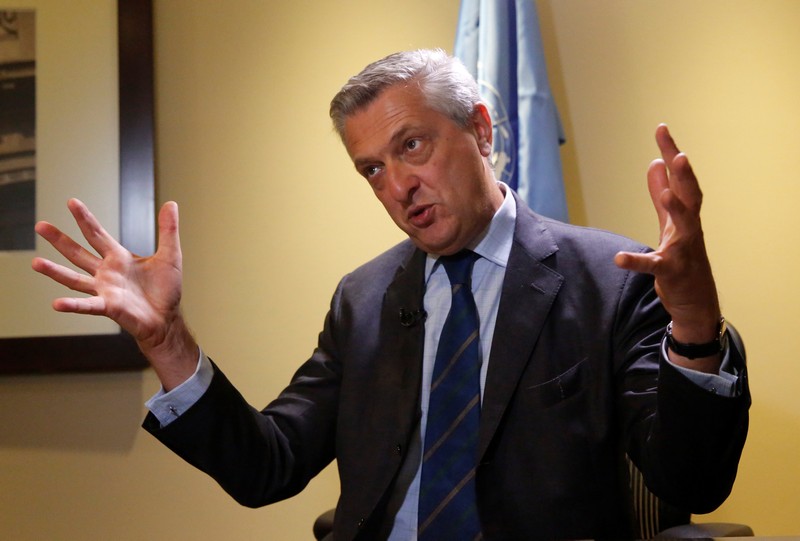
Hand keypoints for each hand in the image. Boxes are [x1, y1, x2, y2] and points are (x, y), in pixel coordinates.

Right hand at [32, 199, 197, 388]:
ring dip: (55, 272)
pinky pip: (87, 305)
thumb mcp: (170, 255)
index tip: (71, 202)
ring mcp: (104, 290)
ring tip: (36, 263)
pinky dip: (72, 305)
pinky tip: (57, 303)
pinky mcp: (108, 307)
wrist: (167, 319)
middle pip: (78, 253)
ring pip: (74, 279)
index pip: (97, 234)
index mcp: (119, 258)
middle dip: (59, 240)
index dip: (85, 219)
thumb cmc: (166, 290)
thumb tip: (171, 203)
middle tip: (40, 225)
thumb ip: (168, 230)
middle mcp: (106, 273)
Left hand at [614, 125, 720, 369]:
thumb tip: (654, 164)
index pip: (680, 178)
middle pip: (689, 196)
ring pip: (682, 226)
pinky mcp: (670, 272)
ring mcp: (682, 250)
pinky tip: (619, 258)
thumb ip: (660, 195)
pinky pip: (653, 266)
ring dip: (674, 208)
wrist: (695, 301)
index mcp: (686, 215)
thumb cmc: (683, 258)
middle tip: (677, 154)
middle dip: (683, 175)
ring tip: (666, 193)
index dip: (671, 153)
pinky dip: (636, 261)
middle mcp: (689, 229)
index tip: (661, 128)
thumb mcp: (670, 224)